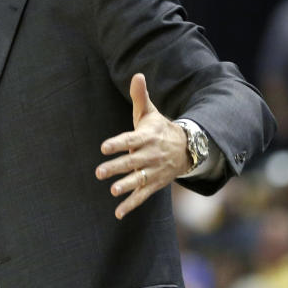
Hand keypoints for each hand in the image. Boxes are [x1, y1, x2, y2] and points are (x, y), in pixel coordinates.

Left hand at [96, 73, 189, 219]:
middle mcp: (150, 155)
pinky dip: (131, 205)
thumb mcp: (150, 113)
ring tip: (113, 190)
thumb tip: (137, 75)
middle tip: (99, 172)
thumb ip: (140, 97)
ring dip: (127, 186)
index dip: (117, 143)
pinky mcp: (155, 183)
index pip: (130, 139)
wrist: (188, 149)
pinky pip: (143, 196)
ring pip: (139, 179)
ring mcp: (154, 170)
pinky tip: (118, 213)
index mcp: (147, 137)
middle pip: (132, 161)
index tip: (103, 147)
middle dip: (117, 167)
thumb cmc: (160, 129)